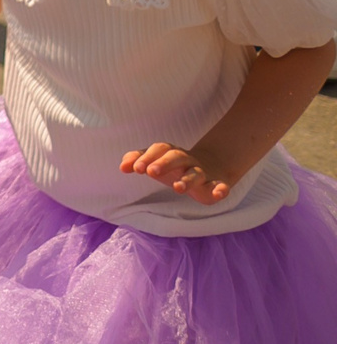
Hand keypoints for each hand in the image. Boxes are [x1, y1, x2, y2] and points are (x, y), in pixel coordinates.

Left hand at [121, 141, 236, 203]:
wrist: (210, 168)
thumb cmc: (173, 167)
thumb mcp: (155, 162)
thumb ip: (137, 161)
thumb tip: (122, 167)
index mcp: (170, 153)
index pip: (158, 150)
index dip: (147, 157)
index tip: (136, 169)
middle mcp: (187, 160)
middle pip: (176, 157)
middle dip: (163, 163)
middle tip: (150, 172)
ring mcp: (203, 172)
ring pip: (196, 173)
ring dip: (187, 179)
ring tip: (177, 188)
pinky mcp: (216, 186)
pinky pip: (221, 186)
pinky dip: (221, 189)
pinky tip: (219, 193)